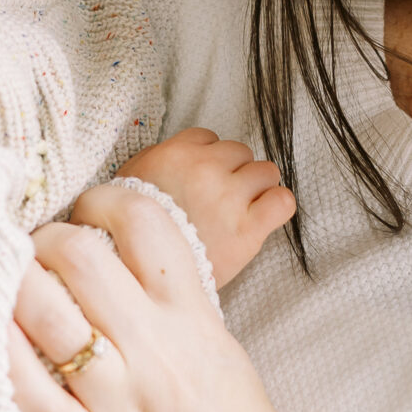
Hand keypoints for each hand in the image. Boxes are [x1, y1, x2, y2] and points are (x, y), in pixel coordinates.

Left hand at [9, 178, 315, 411]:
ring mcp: (119, 402)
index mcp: (195, 318)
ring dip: (13, 289)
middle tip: (32, 255)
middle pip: (78, 254)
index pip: (145, 221)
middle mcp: (156, 349)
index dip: (102, 201)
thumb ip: (176, 303)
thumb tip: (118, 260)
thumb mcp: (222, 351)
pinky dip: (0, 358)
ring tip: (6, 293)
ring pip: (45, 312)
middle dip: (42, 241)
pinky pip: (28, 392)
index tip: (84, 215)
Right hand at [117, 128, 295, 286]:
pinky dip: (277, 206)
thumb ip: (154, 160)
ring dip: (257, 189)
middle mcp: (205, 169)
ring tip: (242, 210)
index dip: (208, 158)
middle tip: (221, 199)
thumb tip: (179, 152)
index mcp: (175, 155)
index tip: (202, 179)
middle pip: (241, 152)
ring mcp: (228, 197)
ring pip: (266, 172)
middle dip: (234, 173)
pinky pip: (282, 201)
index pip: (208, 137)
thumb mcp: (129, 184)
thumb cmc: (131, 231)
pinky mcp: (247, 229)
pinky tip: (263, 218)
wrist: (138, 275)